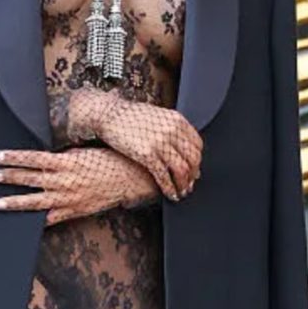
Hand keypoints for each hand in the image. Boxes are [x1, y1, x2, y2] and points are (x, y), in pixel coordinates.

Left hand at [0, 146, 162, 224]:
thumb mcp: (84, 151)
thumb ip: (63, 155)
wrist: (131, 178)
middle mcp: (64, 181)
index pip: (30, 158)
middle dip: (6, 177)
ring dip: (13, 201)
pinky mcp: (75, 210)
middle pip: (28, 179)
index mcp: (65, 162)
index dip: (10, 157)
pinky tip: (24, 222)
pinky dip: (38, 221)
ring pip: (35, 201)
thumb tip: (45, 154)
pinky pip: (52, 218)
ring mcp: (68, 198)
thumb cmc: (110, 160)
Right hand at [57, 87, 202, 200]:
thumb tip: (183, 145)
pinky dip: (169, 188)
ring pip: (182, 169)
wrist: (110, 114)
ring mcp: (160, 143)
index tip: (195, 169)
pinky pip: (163, 175)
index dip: (197, 160)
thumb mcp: (159, 116)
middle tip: (190, 184)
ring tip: (181, 192)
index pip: (197, 144)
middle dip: (193, 175)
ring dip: (183, 184)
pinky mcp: (147, 154)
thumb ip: (173, 128)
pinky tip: (169, 194)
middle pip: (193, 158)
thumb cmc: (131, 115)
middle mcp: (172, 131)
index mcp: (177, 120)